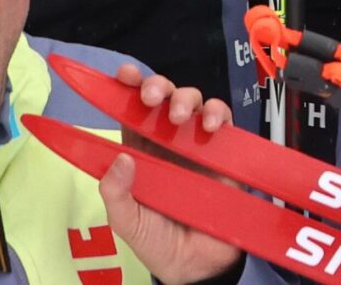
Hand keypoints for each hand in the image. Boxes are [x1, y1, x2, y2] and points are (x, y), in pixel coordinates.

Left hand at [97, 62, 243, 284]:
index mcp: (139, 153)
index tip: (122, 76)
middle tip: (151, 95)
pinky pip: (224, 122)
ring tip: (179, 116)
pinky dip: (217, 114)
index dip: (126, 89)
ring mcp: (197, 145)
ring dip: (186, 98)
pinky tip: (210, 126)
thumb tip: (120, 159)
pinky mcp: (224, 152)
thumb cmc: (158, 242)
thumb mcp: (128, 222)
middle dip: (157, 86)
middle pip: (163, 99)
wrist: (197, 268)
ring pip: (194, 103)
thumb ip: (117, 195)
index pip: (131, 113)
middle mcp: (167, 143)